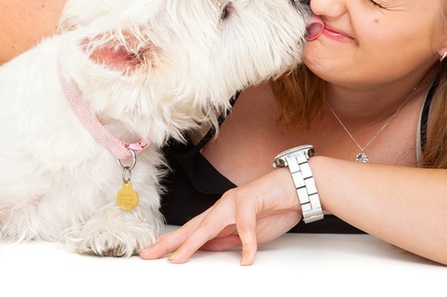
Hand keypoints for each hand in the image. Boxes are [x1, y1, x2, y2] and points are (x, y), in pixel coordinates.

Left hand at [140, 168, 302, 264]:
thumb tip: (206, 248)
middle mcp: (222, 205)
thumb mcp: (246, 233)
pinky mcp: (251, 200)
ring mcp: (235, 201)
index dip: (172, 242)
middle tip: (150, 253)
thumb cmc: (274, 207)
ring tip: (179, 258)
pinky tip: (247, 258)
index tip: (154, 252)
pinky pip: (246, 225)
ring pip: (209, 224)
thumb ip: (227, 239)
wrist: (296, 187)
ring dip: (193, 242)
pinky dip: (247, 243)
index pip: (191, 230)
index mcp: (220, 213)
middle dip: (170, 242)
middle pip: (192, 227)